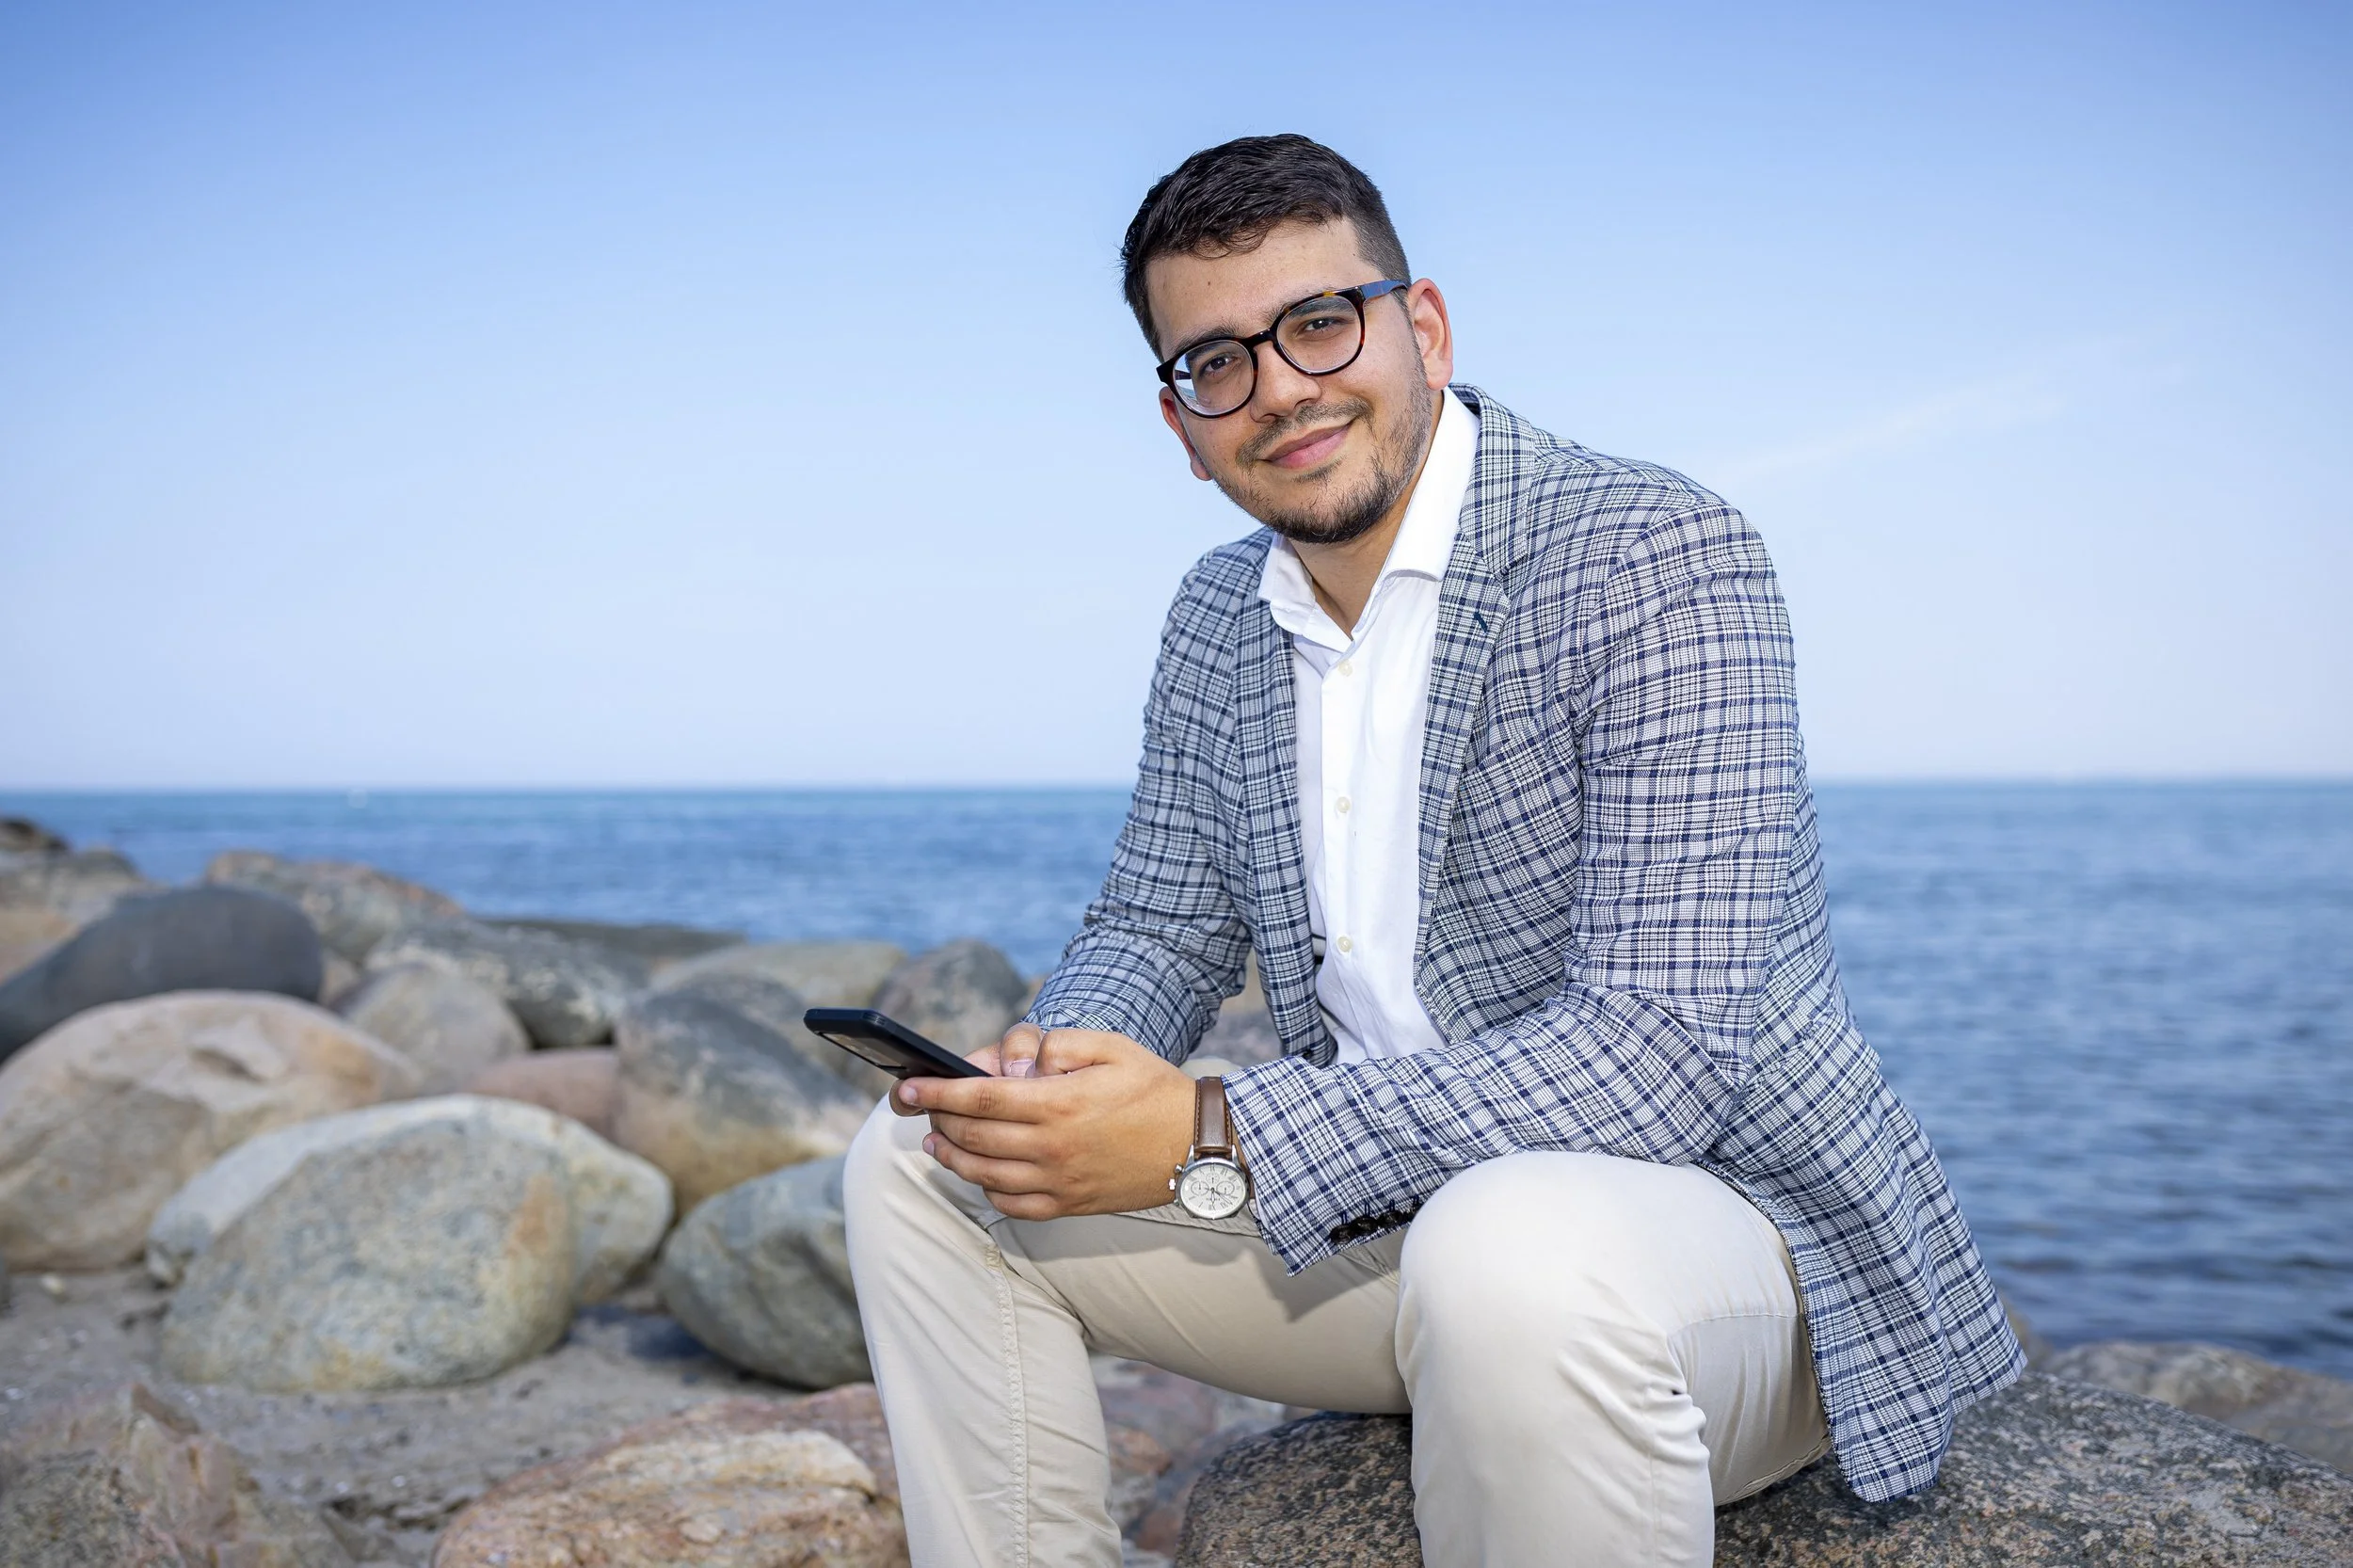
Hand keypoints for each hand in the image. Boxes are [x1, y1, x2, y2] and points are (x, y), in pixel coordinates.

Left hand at [893, 1026, 1196, 1218]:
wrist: (1198, 1143)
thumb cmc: (1152, 1088)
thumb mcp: (1110, 1046)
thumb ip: (1057, 1045)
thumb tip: (1016, 1062)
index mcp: (1058, 1103)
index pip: (977, 1099)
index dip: (935, 1092)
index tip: (906, 1086)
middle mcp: (1052, 1147)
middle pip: (973, 1138)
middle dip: (938, 1120)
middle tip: (921, 1107)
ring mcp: (1059, 1182)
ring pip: (983, 1175)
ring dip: (951, 1157)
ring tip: (937, 1142)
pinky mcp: (1070, 1206)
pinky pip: (1012, 1204)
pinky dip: (985, 1189)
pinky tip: (979, 1174)